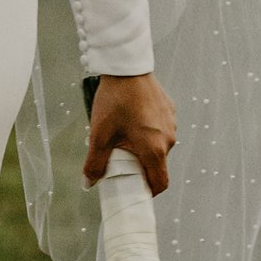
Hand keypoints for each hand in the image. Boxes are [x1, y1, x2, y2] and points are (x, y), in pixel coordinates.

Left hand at [84, 72, 176, 195]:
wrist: (127, 68)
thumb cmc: (114, 101)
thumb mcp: (100, 135)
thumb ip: (95, 163)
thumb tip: (88, 184)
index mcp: (154, 149)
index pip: (159, 183)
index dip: (148, 192)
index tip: (134, 190)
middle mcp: (168, 139)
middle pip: (157, 165)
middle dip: (140, 167)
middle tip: (120, 160)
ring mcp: (172, 124)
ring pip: (159, 146)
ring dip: (144, 148)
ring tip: (123, 136)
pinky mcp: (170, 111)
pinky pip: (160, 129)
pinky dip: (148, 132)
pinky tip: (131, 120)